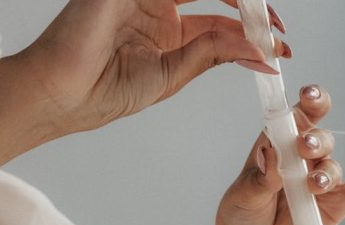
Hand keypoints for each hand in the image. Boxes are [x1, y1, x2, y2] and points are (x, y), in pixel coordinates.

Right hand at [17, 0, 289, 131]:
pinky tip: (237, 8)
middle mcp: (161, 10)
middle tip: (278, 33)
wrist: (66, 95)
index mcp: (168, 34)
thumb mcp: (170, 76)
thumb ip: (208, 56)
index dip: (250, 38)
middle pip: (219, 2)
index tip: (277, 52)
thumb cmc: (107, 91)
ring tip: (266, 22)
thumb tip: (254, 52)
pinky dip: (215, 0)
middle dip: (253, 16)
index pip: (219, 28)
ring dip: (239, 1)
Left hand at [213, 84, 344, 224]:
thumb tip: (272, 152)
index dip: (306, 104)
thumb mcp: (243, 197)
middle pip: (318, 138)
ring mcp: (319, 182)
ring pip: (334, 165)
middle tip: (305, 148)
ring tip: (314, 184)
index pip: (294, 119)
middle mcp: (300, 161)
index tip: (308, 95)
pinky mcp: (335, 205)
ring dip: (327, 171)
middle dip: (315, 139)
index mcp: (276, 148)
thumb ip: (260, 177)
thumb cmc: (241, 219)